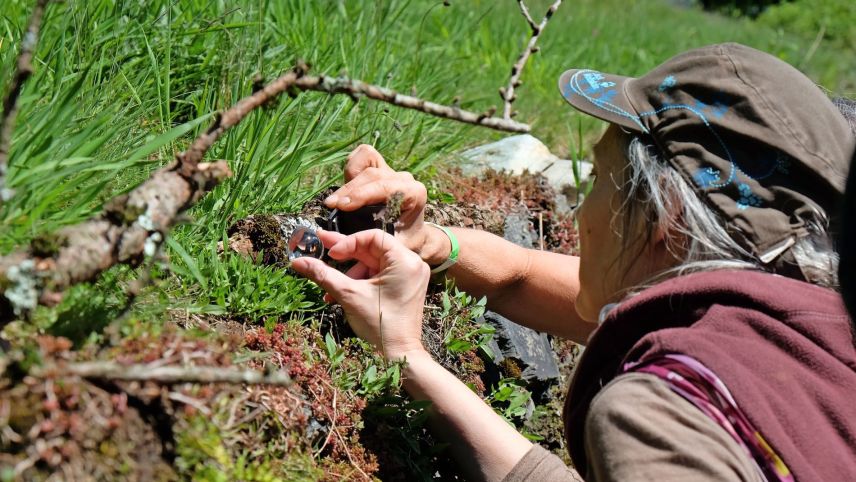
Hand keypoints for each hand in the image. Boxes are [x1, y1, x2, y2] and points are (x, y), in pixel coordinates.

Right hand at [290, 228, 429, 359]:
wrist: (399, 355)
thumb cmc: (381, 325)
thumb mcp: (349, 295)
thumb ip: (323, 274)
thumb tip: (298, 261)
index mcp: (405, 261)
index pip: (373, 237)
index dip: (349, 242)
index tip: (331, 254)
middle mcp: (412, 264)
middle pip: (372, 249)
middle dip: (344, 254)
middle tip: (320, 244)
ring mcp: (409, 277)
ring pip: (372, 264)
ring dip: (349, 274)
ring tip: (332, 291)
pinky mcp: (404, 288)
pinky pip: (378, 276)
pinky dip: (360, 282)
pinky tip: (341, 295)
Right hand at [324, 144, 433, 256]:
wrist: (412, 235)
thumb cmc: (405, 241)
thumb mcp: (394, 245)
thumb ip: (375, 240)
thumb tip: (350, 239)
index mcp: (414, 193)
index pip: (385, 187)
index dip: (361, 195)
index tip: (342, 206)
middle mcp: (404, 178)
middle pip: (372, 174)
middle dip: (349, 190)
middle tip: (331, 205)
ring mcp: (392, 171)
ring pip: (366, 163)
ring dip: (348, 181)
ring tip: (335, 200)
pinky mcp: (381, 167)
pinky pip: (364, 156)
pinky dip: (352, 168)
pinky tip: (346, 186)